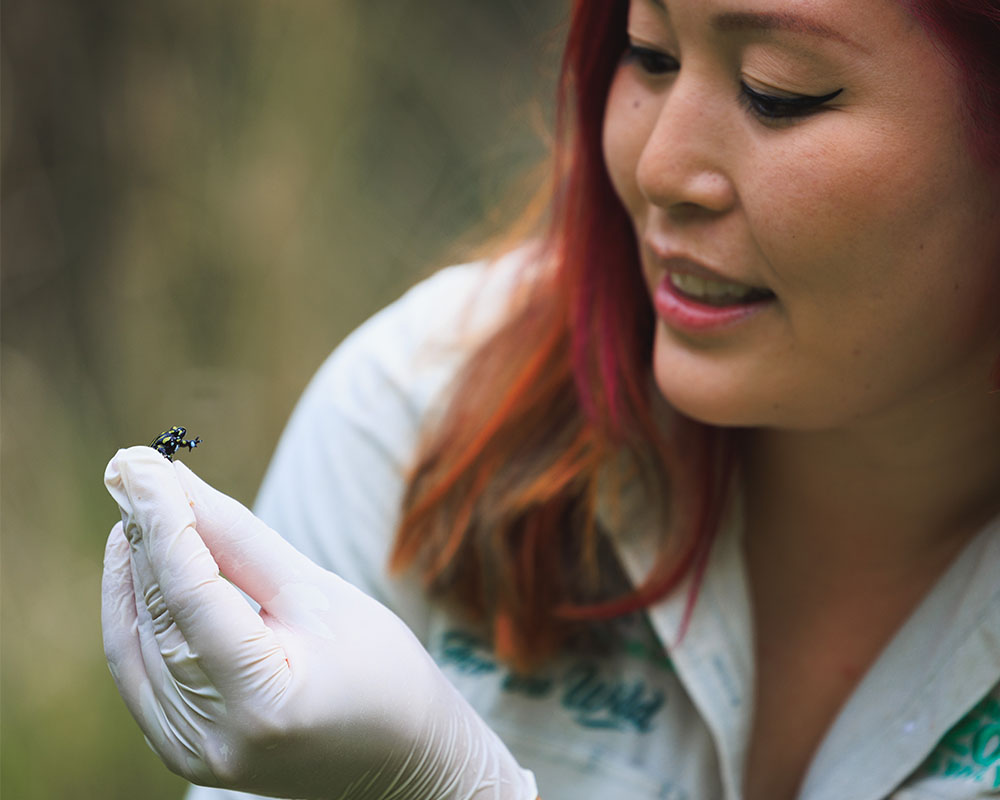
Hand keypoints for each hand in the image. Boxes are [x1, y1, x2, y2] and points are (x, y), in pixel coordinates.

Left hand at [101, 446, 537, 799]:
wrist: (400, 754)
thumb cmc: (379, 666)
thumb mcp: (319, 594)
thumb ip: (241, 541)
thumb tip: (179, 484)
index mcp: (267, 699)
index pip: (192, 595)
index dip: (163, 521)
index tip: (138, 463)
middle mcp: (218, 738)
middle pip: (157, 616)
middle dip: (141, 536)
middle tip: (128, 469)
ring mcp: (194, 755)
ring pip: (135, 644)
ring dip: (132, 571)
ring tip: (139, 509)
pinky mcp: (183, 753)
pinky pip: (139, 673)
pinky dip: (135, 614)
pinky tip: (142, 567)